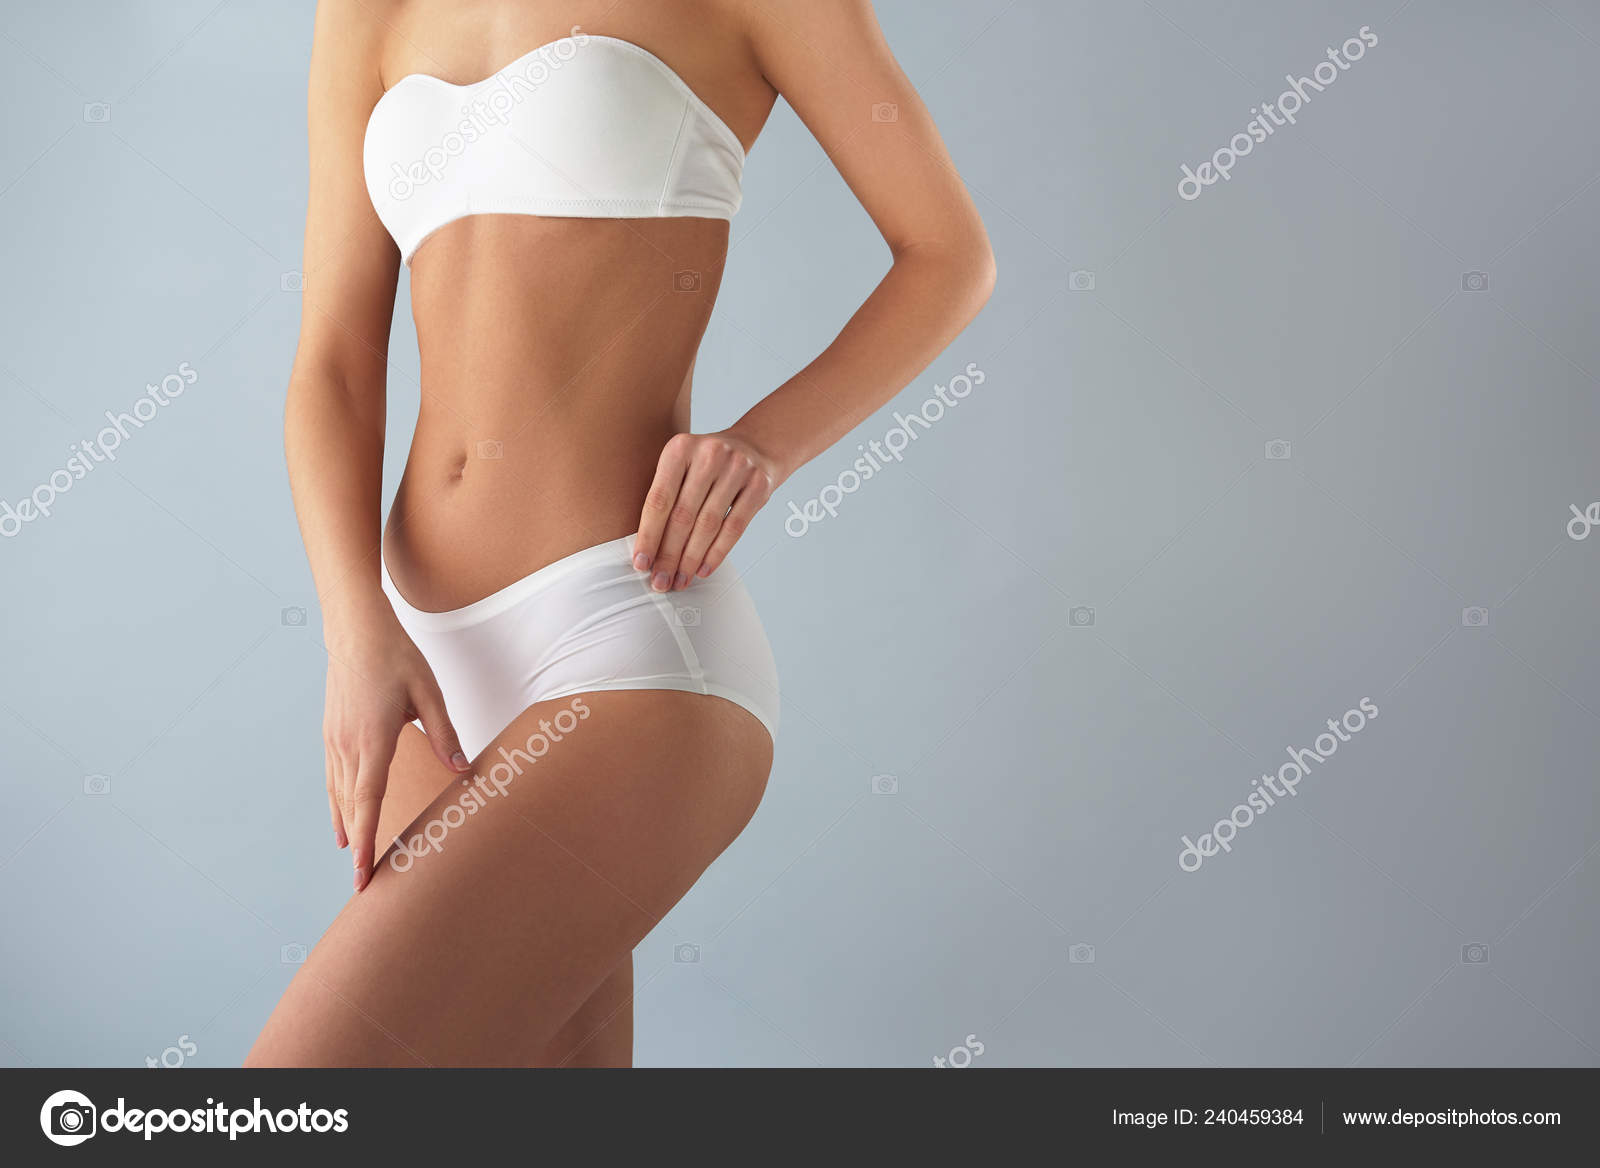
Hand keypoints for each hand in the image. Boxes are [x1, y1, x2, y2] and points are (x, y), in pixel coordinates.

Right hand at [322, 603, 471, 889]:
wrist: (355, 628)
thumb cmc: (395, 656)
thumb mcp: (429, 692)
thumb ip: (444, 733)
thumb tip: (464, 770)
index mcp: (374, 739)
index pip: (368, 801)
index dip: (367, 840)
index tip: (362, 872)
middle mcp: (348, 746)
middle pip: (351, 808)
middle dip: (358, 848)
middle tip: (362, 885)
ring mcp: (335, 740)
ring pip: (339, 796)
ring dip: (347, 830)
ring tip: (354, 862)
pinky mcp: (331, 733)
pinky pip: (333, 779)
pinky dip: (337, 806)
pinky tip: (342, 822)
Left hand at [632, 430, 779, 590]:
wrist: (756, 446)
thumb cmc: (707, 465)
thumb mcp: (681, 465)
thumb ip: (664, 496)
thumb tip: (645, 549)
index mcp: (680, 448)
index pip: (660, 500)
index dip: (648, 536)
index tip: (641, 564)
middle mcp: (709, 454)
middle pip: (683, 516)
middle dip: (669, 555)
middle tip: (659, 581)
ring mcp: (737, 468)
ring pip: (708, 525)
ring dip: (691, 560)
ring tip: (679, 580)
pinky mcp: (759, 485)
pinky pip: (734, 528)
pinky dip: (717, 553)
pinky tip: (703, 569)